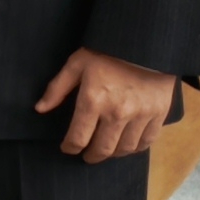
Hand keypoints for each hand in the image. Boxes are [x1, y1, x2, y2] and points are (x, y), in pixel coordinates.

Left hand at [37, 48, 178, 162]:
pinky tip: (127, 146)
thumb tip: (40, 108)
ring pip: (125, 149)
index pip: (78, 138)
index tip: (67, 148)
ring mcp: (140, 115)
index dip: (70, 147)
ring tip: (105, 151)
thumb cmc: (106, 52)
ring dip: (112, 154)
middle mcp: (117, 112)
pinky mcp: (159, 114)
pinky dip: (136, 148)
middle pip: (102, 149)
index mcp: (93, 100)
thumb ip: (57, 88)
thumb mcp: (77, 64)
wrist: (145, 43)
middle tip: (86, 156)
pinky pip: (147, 141)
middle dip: (91, 156)